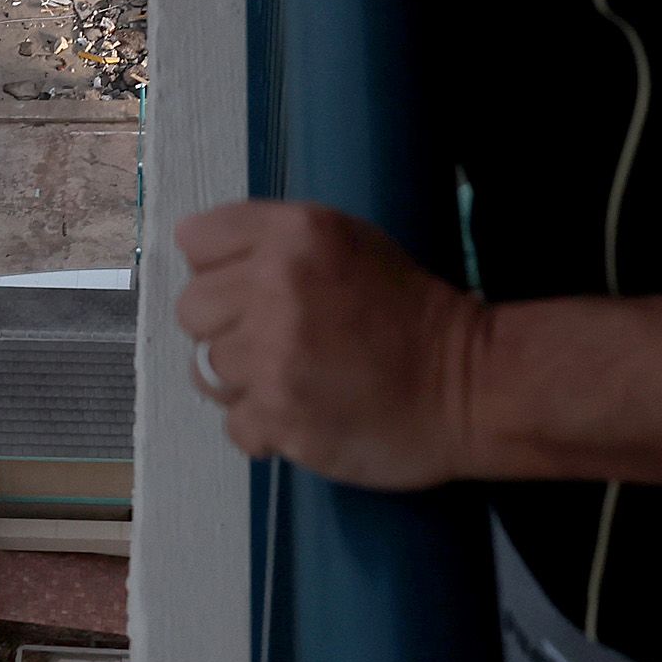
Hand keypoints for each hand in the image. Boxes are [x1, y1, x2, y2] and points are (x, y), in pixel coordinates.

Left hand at [175, 201, 486, 490]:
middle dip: (227, 328)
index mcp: (294, 233)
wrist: (471, 386)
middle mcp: (276, 285)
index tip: (249, 289)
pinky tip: (305, 415)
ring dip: (243, 382)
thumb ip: (275, 244)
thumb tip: (204, 267)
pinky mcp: (280, 415)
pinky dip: (264, 428)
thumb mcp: (347, 243)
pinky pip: (233, 424)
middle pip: (190, 308)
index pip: (195, 240)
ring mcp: (274, 354)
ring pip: (206, 369)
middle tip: (277, 342)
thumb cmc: (409, 311)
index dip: (218, 268)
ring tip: (294, 381)